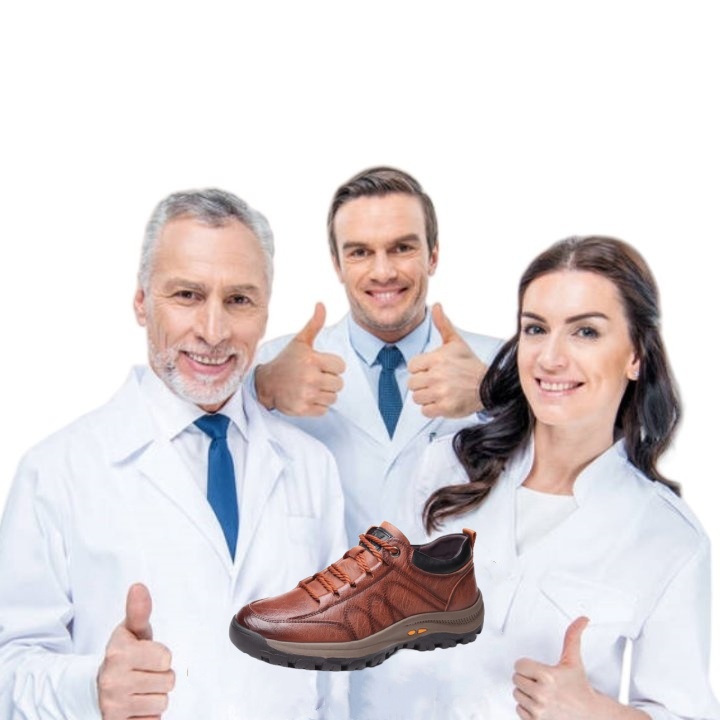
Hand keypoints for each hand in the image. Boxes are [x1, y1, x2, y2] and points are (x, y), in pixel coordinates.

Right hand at [97, 584, 174, 719]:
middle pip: (168, 681)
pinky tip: (136, 704)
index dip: (161, 656)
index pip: (166, 658)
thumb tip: (138, 586)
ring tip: (140, 688)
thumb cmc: (123, 653)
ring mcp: (113, 705)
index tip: (147, 655)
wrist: (96, 686)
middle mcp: (113, 680)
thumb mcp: (131, 631)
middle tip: (144, 672)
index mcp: (118, 653)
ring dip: (155, 696)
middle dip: (161, 676)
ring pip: (162, 703)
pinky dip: (148, 715)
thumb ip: (139, 611)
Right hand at [255, 303, 345, 415]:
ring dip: (324, 394)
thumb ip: (314, 324)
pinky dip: (318, 406)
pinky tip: (306, 397)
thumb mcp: (300, 342)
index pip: (341, 366)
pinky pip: (324, 410)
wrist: (266, 384)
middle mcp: (311, 377)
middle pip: (339, 384)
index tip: (319, 365)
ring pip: (333, 398)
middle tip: (313, 377)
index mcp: (312, 359)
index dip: (332, 366)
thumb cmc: (286, 361)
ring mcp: (307, 394)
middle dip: (329, 381)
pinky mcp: (303, 409)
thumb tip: (321, 304)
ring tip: (310, 387)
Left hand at [407, 304, 487, 417]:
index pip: (412, 366)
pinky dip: (431, 408)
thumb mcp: (456, 342)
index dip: (420, 369)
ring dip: (426, 396)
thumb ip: (442, 324)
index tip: (431, 370)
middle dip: (422, 383)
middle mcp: (437, 375)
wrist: (489, 386)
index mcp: (437, 358)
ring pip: (417, 397)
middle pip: (412, 383)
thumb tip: (436, 305)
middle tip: (436, 382)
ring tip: (439, 391)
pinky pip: (425, 410)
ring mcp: (440, 392)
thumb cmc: (470, 364)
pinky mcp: (445, 407)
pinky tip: (442, 401)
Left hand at [513, 617, 597, 719]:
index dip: (528, 666)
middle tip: (541, 681)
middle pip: (516, 679)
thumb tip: (581, 620)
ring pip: (517, 694)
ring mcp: (538, 710)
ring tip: (543, 693)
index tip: (537, 669)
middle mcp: (541, 694)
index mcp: (547, 676)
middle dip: (527, 679)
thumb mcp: (574, 660)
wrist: (590, 715)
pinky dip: (527, 708)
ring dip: (527, 693)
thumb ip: (573, 637)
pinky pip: (518, 710)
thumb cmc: (580, 688)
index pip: (519, 665)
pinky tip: (540, 704)